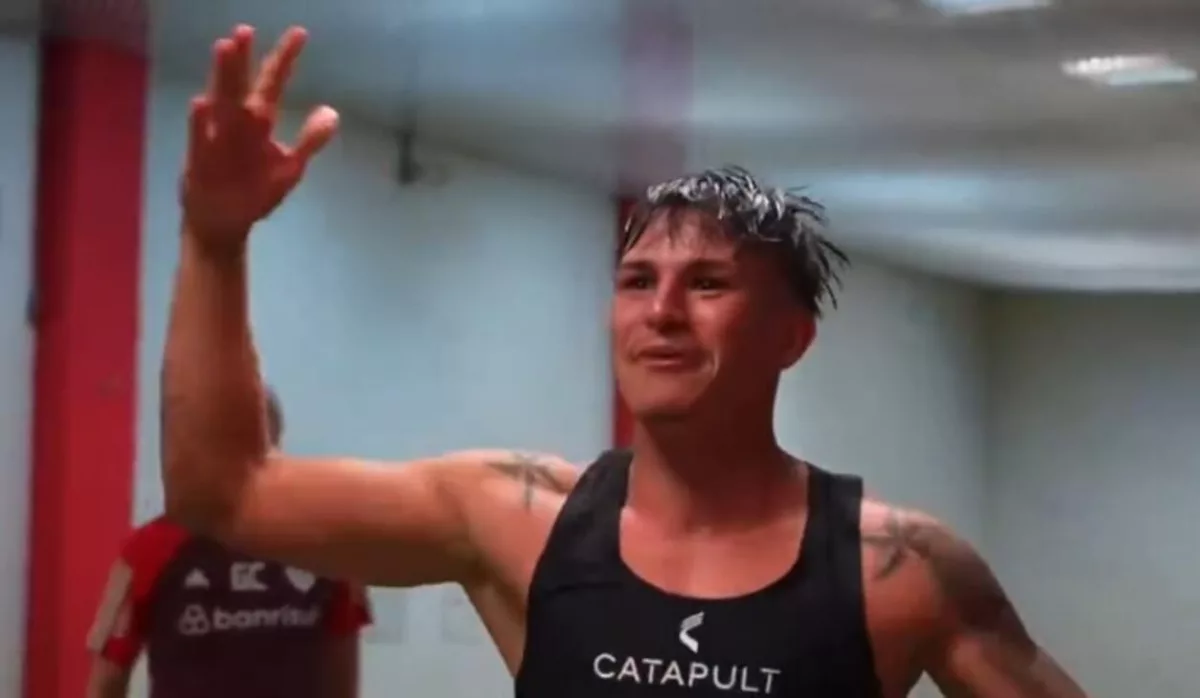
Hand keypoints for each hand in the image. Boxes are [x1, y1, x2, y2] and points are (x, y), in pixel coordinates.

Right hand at [181, 25, 338, 248]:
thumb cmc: (255, 190)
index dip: (286, 59)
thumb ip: (310, 140)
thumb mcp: (291, 167)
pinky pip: (200, 139)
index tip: (300, 33)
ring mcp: (217, 139)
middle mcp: (237, 123)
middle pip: (241, 85)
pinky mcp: (201, 161)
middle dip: (244, 59)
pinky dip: (200, 123)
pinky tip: (201, 103)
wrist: (225, 223)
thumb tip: (332, 113)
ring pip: (220, 102)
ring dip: (222, 76)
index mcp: (259, 121)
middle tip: (246, 30)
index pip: (273, 83)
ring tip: (224, 47)